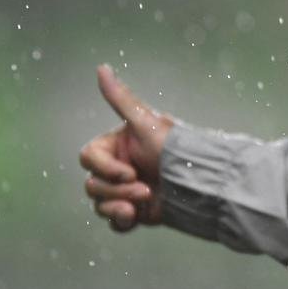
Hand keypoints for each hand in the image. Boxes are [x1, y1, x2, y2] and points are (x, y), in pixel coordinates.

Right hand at [79, 64, 175, 231]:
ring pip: (99, 203)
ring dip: (119, 205)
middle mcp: (118, 167)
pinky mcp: (134, 211)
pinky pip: (113, 221)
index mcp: (116, 145)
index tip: (129, 171)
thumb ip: (120, 98)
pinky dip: (121, 220)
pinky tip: (135, 217)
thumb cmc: (175, 148)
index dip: (104, 168)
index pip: (88, 158)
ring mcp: (124, 190)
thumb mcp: (146, 122)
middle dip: (116, 190)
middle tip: (144, 190)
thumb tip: (101, 67)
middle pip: (92, 184)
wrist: (199, 183)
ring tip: (145, 201)